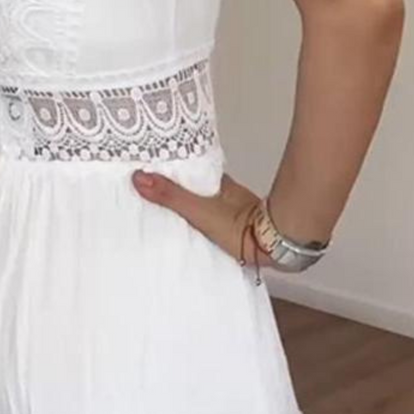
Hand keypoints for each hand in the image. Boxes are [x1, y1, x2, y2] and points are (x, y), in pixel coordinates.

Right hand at [132, 170, 271, 266]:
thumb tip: (140, 177)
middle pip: (195, 184)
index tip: (149, 166)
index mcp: (217, 181)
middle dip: (175, 186)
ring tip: (161, 206)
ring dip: (186, 202)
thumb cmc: (241, 228)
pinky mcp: (235, 227)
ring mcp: (232, 209)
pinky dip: (197, 218)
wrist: (274, 247)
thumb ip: (172, 196)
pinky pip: (210, 217)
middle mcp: (225, 191)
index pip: (189, 167)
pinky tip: (187, 226)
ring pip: (204, 200)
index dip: (170, 167)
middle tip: (149, 188)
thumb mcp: (200, 211)